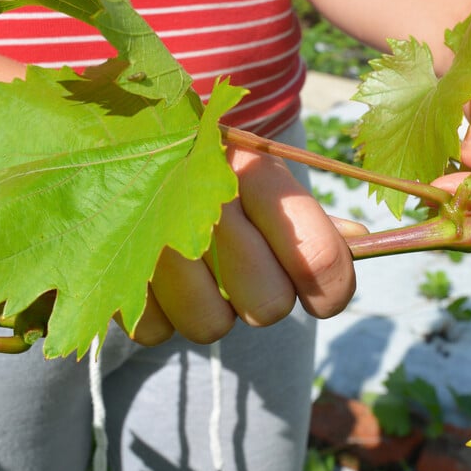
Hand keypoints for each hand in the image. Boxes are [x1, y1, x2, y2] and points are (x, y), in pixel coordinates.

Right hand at [130, 144, 365, 345]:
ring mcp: (149, 237)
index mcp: (254, 171)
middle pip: (270, 307)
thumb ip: (307, 213)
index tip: (324, 294)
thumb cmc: (205, 165)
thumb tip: (362, 241)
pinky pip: (157, 332)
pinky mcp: (108, 270)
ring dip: (210, 307)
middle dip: (265, 297)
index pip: (319, 259)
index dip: (333, 290)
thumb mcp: (259, 173)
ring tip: (196, 267)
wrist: (110, 139)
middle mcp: (204, 202)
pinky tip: (155, 272)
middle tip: (245, 268)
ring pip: (213, 327)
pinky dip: (161, 312)